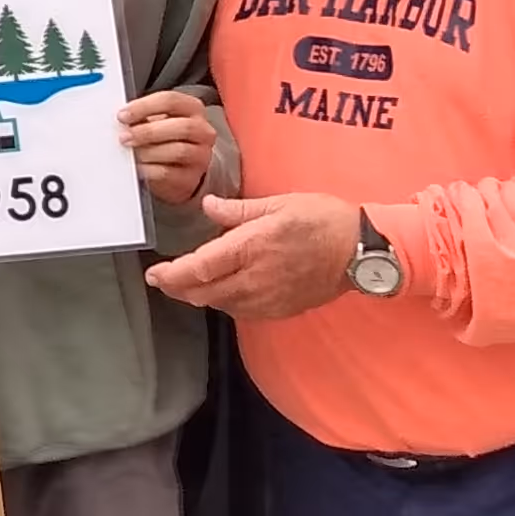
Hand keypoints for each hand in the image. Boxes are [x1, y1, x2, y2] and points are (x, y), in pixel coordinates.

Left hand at [115, 88, 216, 205]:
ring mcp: (200, 155)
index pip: (171, 101)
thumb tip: (122, 120)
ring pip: (178, 151)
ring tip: (131, 152)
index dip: (144, 107)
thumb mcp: (159, 120)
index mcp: (192, 108)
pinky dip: (149, 170)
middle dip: (148, 132)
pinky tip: (137, 167)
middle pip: (180, 126)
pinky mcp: (190, 178)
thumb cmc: (166, 138)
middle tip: (124, 137)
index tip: (123, 115)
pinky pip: (169, 173)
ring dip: (148, 152)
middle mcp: (202, 131)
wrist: (182, 168)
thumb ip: (143, 116)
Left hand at [146, 191, 367, 321]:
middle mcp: (254, 279)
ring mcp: (267, 299)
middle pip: (202, 293)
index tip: (154, 274)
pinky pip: (241, 311)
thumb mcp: (278, 204)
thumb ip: (237, 211)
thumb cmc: (322, 219)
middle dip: (178, 288)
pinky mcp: (279, 310)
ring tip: (192, 280)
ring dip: (201, 294)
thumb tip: (208, 207)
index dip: (171, 275)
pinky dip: (225, 301)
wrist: (360, 251)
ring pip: (219, 304)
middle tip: (164, 278)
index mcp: (250, 248)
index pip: (198, 269)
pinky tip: (225, 288)